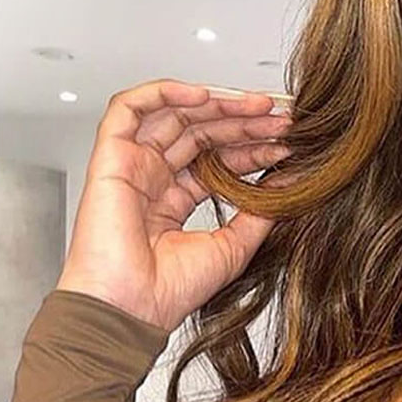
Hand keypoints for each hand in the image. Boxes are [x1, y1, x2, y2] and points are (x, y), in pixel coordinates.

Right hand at [55, 78, 294, 333]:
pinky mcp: (110, 157)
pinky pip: (130, 107)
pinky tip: (205, 96)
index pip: (220, 159)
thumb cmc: (171, 290)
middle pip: (202, 132)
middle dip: (244, 121)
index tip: (289, 141)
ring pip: (174, 114)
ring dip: (217, 105)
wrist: (134, 308)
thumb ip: (261, 210)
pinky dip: (165, 93)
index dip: (254, 146)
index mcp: (176, 200)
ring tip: (258, 106)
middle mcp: (154, 178)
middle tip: (282, 118)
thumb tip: (291, 180)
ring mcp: (132, 166)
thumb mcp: (235, 245)